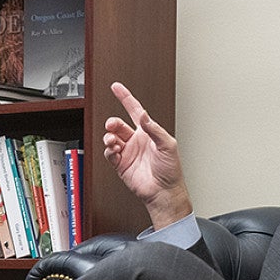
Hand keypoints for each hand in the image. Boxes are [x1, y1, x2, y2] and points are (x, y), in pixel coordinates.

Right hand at [102, 81, 192, 229]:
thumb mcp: (168, 144)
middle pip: (119, 125)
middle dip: (113, 123)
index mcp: (148, 133)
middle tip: (112, 125)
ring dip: (110, 137)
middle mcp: (137, 141)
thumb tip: (144, 116)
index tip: (116, 88)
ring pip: (112, 138)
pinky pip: (109, 153)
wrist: (164, 191)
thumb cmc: (171, 170)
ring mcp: (128, 152)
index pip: (135, 110)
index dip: (125, 98)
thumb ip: (154, 129)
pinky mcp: (121, 165)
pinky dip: (109, 150)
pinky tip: (114, 150)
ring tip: (113, 141)